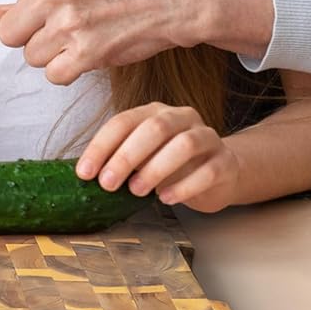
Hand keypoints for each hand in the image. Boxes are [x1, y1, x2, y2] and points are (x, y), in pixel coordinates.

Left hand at [0, 0, 270, 79]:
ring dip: (50, 54)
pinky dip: (68, 71)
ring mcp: (68, 21)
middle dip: (26, 36)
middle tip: (58, 25)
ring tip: (81, 34)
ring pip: (31, 56)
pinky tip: (90, 52)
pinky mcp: (86, 51)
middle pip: (6, 32)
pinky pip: (54, 74)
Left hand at [76, 102, 241, 211]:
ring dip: (155, 168)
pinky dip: (184, 186)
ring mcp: (207, 136)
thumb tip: (88, 175)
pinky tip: (166, 198)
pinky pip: (207, 171)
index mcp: (155, 111)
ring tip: (136, 191)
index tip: (85, 173)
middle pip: (154, 128)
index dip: (101, 146)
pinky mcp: (225, 161)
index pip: (124, 121)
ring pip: (183, 144)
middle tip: (108, 183)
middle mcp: (182, 117)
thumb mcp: (144, 157)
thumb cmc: (173, 165)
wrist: (221, 172)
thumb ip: (121, 159)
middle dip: (126, 156)